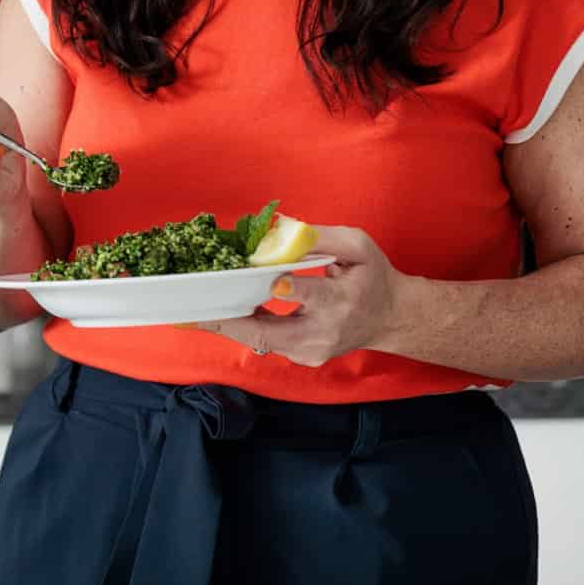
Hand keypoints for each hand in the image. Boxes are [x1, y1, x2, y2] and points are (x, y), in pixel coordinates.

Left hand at [193, 226, 407, 365]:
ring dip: (227, 325)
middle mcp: (324, 332)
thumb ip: (322, 236)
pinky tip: (218, 313)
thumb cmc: (372, 277)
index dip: (293, 291)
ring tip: (193, 312)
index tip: (273, 283)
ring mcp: (311, 351)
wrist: (390, 318)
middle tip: (196, 310)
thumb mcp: (358, 245)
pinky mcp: (302, 357)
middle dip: (232, 321)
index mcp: (343, 301)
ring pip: (261, 342)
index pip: (315, 298)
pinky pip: (265, 343)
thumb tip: (280, 227)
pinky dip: (241, 327)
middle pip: (272, 333)